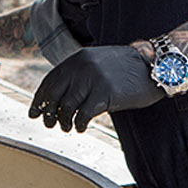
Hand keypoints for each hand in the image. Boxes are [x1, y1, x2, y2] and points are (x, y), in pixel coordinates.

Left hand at [29, 45, 161, 132]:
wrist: (154, 65)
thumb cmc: (123, 70)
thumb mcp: (95, 66)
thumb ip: (76, 77)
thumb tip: (53, 102)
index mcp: (76, 60)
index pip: (49, 82)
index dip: (39, 100)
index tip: (34, 113)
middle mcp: (81, 67)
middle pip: (54, 95)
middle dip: (48, 113)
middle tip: (49, 124)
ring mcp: (93, 79)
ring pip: (67, 106)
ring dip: (63, 121)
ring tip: (66, 128)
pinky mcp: (105, 92)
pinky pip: (84, 114)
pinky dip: (78, 124)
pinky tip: (79, 128)